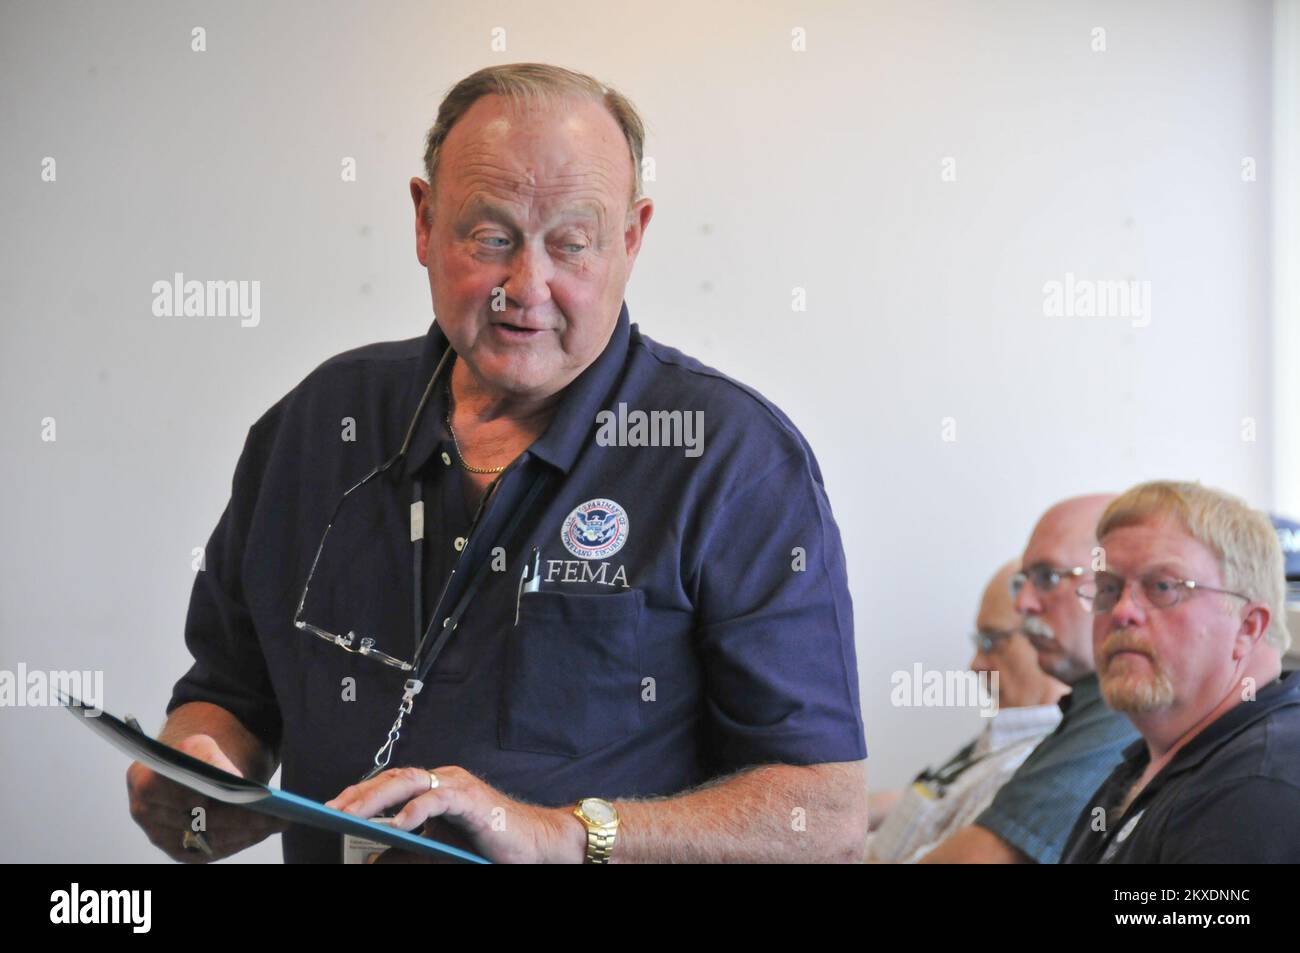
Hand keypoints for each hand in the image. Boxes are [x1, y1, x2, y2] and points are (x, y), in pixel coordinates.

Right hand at [126, 734, 287, 862]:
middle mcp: (145, 811)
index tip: (260, 798)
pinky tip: (260, 831)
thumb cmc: (197, 752)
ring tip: (276, 822)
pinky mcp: (175, 848)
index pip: (189, 794)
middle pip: (202, 822)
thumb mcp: (204, 743)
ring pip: (209, 840)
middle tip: (279, 816)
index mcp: (145, 779)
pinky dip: (238, 841)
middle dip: (245, 819)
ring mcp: (158, 834)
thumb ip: (213, 759)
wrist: (187, 762)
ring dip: (246, 833)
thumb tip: (236, 782)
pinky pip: (210, 852)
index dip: (224, 800)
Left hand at [325, 765, 584, 863]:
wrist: (535, 845)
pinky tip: (398, 823)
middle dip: (360, 794)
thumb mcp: (440, 850)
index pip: (390, 784)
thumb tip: (372, 859)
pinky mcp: (473, 800)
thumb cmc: (490, 846)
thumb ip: (409, 851)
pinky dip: (417, 809)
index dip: (360, 792)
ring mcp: (458, 786)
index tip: (331, 805)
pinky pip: (439, 799)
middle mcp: (444, 780)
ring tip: (352, 815)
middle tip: (330, 810)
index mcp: (435, 788)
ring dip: (378, 799)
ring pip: (410, 783)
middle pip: (394, 779)